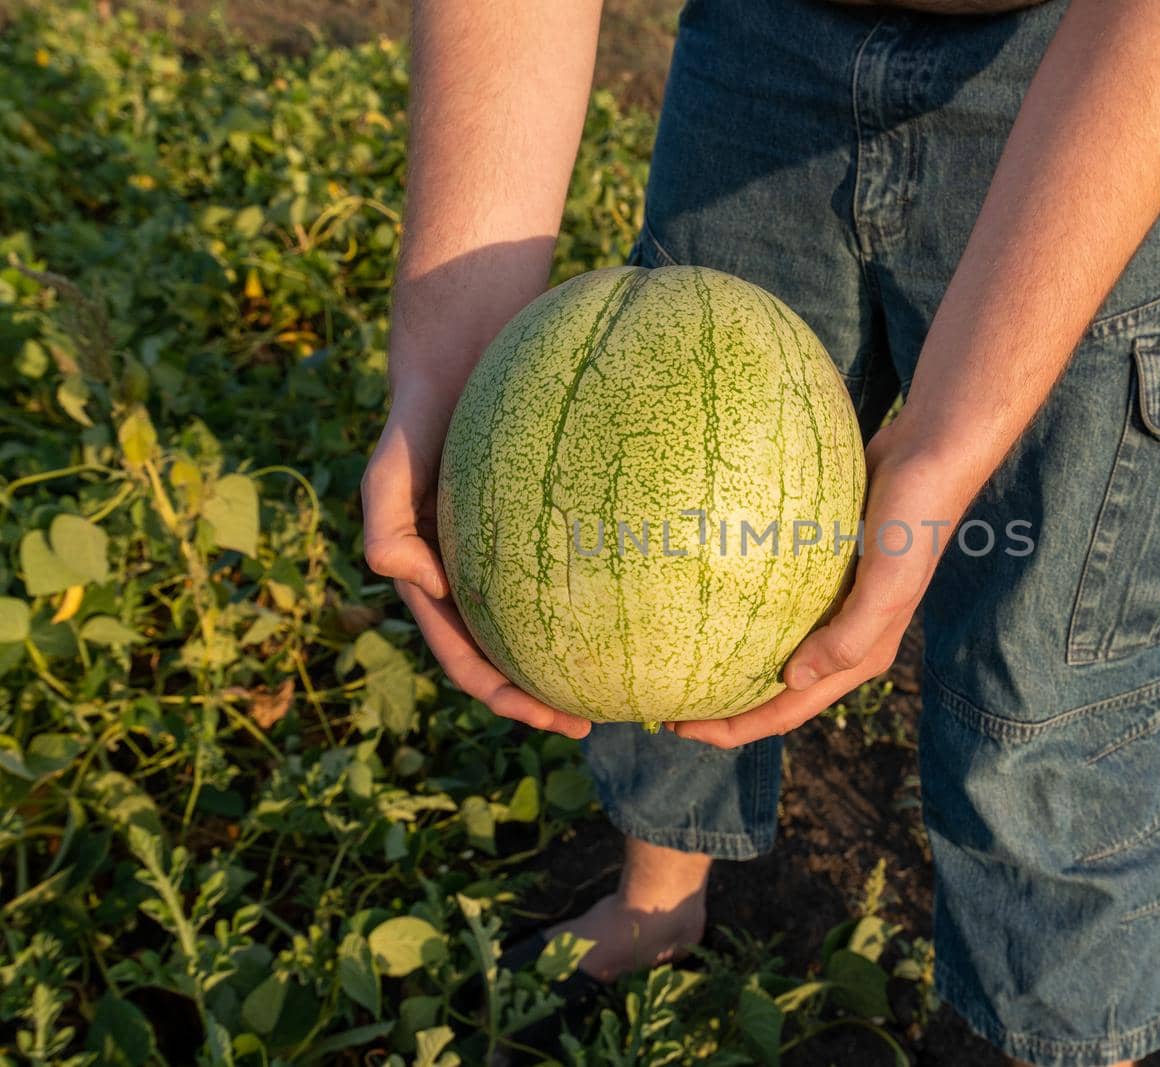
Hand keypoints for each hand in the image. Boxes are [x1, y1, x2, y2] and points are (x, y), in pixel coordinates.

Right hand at [361, 353, 592, 739]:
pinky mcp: (546, 521)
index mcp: (436, 583)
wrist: (458, 358)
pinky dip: (598, 596)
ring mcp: (508, 553)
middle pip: (510, 656)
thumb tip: (405, 578)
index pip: (470, 659)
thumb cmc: (422, 415)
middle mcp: (472, 578)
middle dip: (544, 698)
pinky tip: (643, 603)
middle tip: (595, 721)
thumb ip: (384, 516)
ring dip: (573, 659)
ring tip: (624, 684)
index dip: (506, 697)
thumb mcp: (392, 461)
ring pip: (543, 622)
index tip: (553, 720)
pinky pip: (572, 568)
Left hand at [668, 420, 979, 747]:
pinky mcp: (820, 568)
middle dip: (723, 707)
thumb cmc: (913, 521)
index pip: (789, 709)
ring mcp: (831, 602)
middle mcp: (844, 636)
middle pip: (773, 688)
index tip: (680, 729)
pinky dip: (740, 612)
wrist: (928, 456)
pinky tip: (706, 601)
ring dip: (729, 663)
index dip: (736, 728)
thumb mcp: (889, 583)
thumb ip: (849, 637)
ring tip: (680, 662)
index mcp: (860, 653)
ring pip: (771, 647)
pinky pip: (773, 603)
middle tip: (665, 707)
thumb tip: (792, 680)